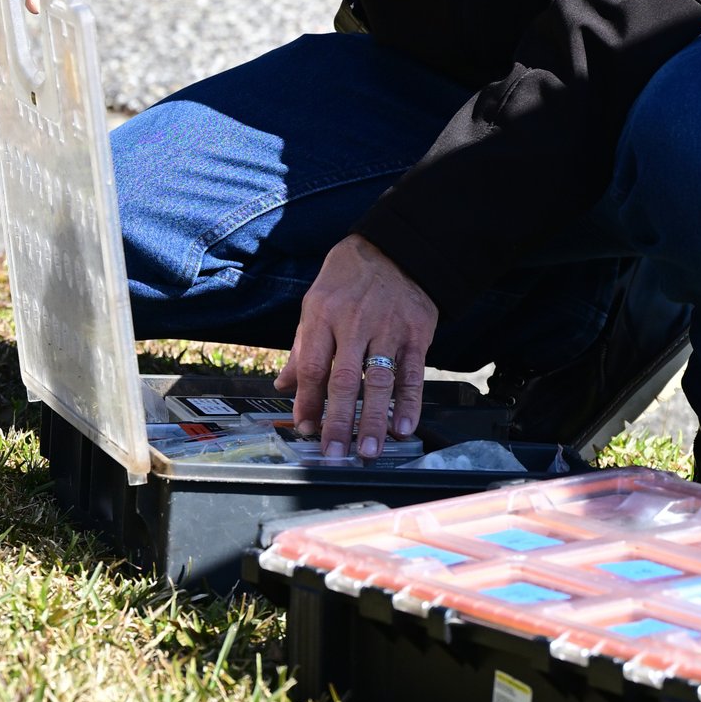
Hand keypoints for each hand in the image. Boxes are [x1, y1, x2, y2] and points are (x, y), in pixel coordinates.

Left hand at [274, 234, 436, 459]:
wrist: (397, 248)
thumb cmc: (350, 277)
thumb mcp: (316, 302)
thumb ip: (302, 347)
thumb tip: (284, 386)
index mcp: (324, 315)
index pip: (312, 365)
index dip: (307, 401)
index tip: (306, 428)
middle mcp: (355, 323)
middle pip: (344, 380)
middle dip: (338, 421)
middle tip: (334, 454)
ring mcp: (388, 329)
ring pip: (379, 381)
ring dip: (374, 420)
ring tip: (369, 450)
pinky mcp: (416, 334)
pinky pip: (412, 373)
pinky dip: (409, 402)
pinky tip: (404, 427)